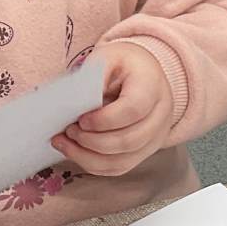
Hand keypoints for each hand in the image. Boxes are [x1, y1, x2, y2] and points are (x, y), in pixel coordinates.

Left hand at [53, 43, 176, 176]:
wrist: (145, 74)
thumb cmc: (124, 65)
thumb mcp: (107, 57)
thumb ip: (92, 77)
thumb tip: (72, 103)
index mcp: (152, 86)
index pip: (133, 110)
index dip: (104, 120)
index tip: (81, 119)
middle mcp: (161, 115)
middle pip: (129, 141)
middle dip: (92, 141)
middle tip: (68, 130)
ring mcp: (156, 137)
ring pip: (123, 161)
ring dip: (88, 157)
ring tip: (65, 143)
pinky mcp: (146, 151)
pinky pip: (120, 168)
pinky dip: (94, 165)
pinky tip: (76, 152)